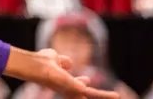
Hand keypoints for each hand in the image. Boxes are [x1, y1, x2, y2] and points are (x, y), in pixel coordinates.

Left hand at [6, 48, 120, 98]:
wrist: (36, 66)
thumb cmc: (41, 62)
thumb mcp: (54, 59)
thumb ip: (61, 61)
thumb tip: (69, 63)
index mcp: (63, 81)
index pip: (74, 85)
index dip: (80, 82)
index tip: (86, 79)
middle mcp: (68, 88)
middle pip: (83, 94)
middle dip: (97, 95)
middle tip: (112, 96)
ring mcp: (72, 90)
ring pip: (91, 95)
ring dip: (103, 96)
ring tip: (116, 97)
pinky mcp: (77, 90)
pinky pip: (93, 94)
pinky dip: (104, 96)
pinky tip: (116, 96)